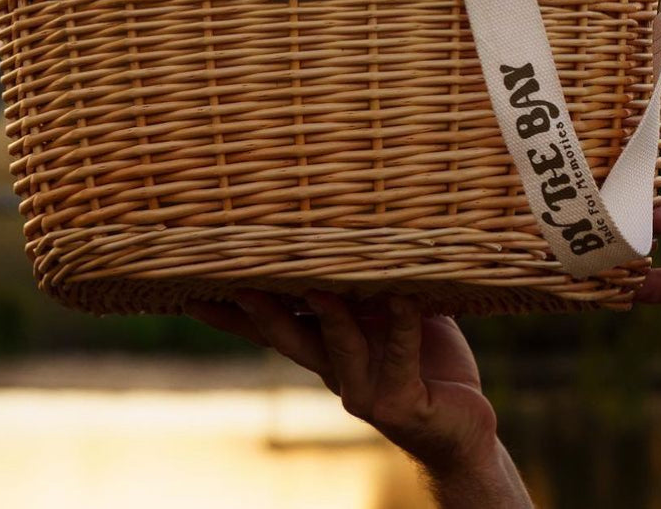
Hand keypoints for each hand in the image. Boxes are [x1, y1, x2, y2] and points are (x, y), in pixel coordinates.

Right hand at [185, 290, 532, 507]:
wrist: (466, 431)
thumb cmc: (429, 361)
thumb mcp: (397, 316)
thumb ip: (375, 284)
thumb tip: (361, 228)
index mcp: (328, 347)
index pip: (271, 325)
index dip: (234, 311)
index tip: (194, 290)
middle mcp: (336, 371)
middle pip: (287, 336)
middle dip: (259, 309)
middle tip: (234, 282)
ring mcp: (364, 391)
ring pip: (337, 343)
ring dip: (328, 313)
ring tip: (318, 285)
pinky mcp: (399, 403)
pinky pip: (400, 353)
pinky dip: (405, 323)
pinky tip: (406, 297)